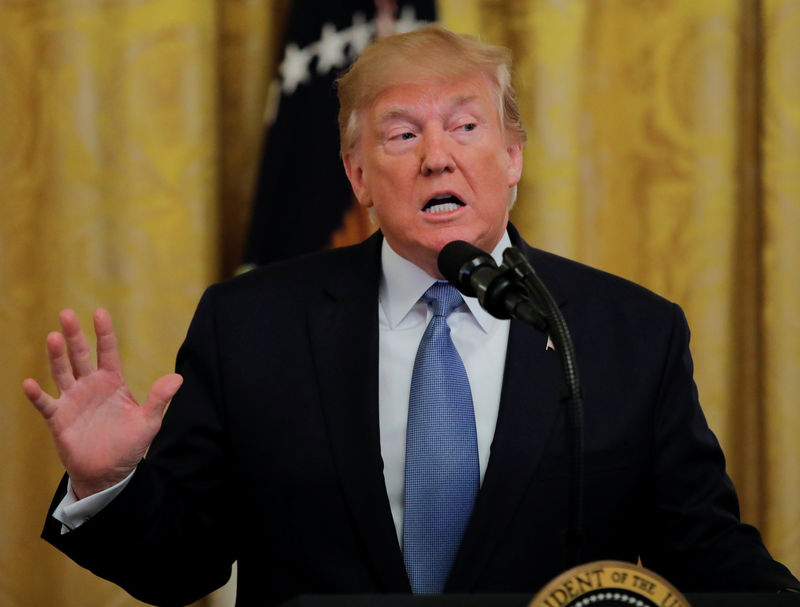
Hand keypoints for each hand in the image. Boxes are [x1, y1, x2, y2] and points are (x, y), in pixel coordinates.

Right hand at [23, 308, 182, 498]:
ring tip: (53, 337)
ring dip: (56, 356)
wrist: (109, 472)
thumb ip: (159, 398)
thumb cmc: (129, 445)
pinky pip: (46, 404)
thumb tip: (178, 378)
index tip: (99, 312)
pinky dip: (37, 394)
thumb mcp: (149, 421)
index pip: (108, 351)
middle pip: (80, 355)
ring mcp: (73, 400)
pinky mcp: (59, 419)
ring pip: (62, 372)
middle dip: (74, 335)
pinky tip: (31, 383)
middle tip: (66, 314)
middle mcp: (90, 385)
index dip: (104, 332)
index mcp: (113, 381)